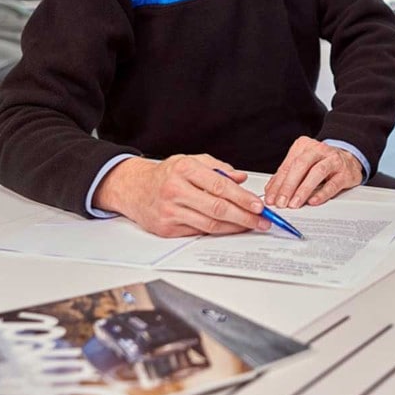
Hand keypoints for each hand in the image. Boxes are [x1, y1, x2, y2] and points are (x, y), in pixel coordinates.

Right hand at [95, 155, 271, 237]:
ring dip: (234, 227)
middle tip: (261, 221)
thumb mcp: (190, 161)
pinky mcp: (166, 229)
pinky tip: (229, 229)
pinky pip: (198, 232)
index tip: (258, 205)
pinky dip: (217, 231)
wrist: (133, 188)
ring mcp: (169, 212)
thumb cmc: (165, 174)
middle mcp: (175, 190)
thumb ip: (218, 169)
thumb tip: (241, 179)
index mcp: (183, 170)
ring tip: (250, 226)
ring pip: (209, 224)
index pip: (220, 186)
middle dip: (244, 216)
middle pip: (217, 208)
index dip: (242, 198)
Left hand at [264, 137, 363, 208]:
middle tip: (281, 202)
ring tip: (294, 203)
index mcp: (304, 146)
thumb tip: (271, 191)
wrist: (349, 160)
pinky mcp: (345, 172)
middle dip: (288, 186)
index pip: (287, 165)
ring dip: (303, 190)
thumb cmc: (322, 162)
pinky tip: (313, 201)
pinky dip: (322, 194)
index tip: (271, 198)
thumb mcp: (303, 164)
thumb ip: (287, 175)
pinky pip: (333, 184)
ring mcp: (333, 160)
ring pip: (316, 173)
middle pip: (300, 166)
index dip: (277, 183)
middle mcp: (318, 150)